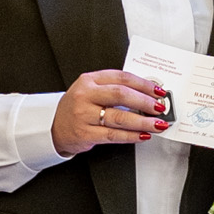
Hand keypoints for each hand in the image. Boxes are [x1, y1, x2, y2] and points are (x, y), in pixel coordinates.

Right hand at [52, 70, 168, 157]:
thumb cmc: (77, 107)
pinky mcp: (85, 133)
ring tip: (157, 124)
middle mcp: (85, 95)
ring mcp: (84, 115)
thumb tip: (146, 95)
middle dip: (145, 102)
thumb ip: (114, 89)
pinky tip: (142, 135)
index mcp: (89, 80)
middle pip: (121, 95)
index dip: (143, 84)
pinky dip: (131, 136)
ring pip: (119, 117)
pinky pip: (113, 135)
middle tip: (160, 107)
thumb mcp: (91, 90)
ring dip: (142, 122)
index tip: (158, 91)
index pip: (121, 77)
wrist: (54, 126)